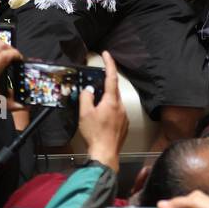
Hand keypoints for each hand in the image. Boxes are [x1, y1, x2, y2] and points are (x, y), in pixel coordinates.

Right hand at [77, 50, 127, 170]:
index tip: (106, 54)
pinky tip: (101, 119)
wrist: (105, 153)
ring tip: (94, 108)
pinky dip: (109, 111)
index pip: (111, 77)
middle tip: (95, 83)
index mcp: (111, 101)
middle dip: (105, 84)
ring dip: (106, 100)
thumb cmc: (95, 134)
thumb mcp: (84, 114)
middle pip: (113, 89)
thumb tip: (88, 90)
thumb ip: (86, 98)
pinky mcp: (124, 125)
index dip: (109, 64)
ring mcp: (124, 116)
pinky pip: (117, 112)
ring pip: (115, 102)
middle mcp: (120, 106)